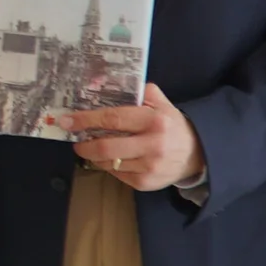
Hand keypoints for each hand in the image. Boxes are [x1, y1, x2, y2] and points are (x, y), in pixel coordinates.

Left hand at [68, 84, 205, 190]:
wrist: (197, 154)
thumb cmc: (172, 126)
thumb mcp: (162, 104)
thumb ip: (141, 93)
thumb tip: (108, 83)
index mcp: (154, 121)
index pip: (113, 119)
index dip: (87, 120)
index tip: (68, 120)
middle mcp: (152, 145)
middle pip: (106, 146)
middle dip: (84, 144)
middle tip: (76, 141)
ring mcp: (149, 166)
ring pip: (108, 163)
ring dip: (94, 156)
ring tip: (91, 149)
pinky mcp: (145, 183)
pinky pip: (117, 175)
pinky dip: (109, 166)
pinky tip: (112, 160)